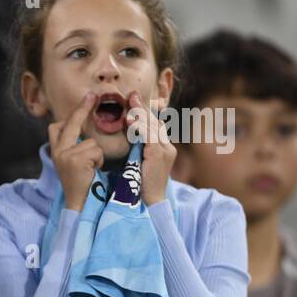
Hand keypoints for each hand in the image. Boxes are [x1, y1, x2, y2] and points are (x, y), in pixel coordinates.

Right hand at [51, 92, 102, 211]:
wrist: (78, 204)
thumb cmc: (80, 184)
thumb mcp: (71, 163)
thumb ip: (73, 147)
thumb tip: (81, 129)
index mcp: (55, 151)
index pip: (58, 126)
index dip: (72, 115)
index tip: (86, 100)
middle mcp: (57, 151)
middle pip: (71, 124)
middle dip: (82, 108)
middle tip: (92, 95)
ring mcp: (65, 155)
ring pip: (91, 142)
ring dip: (97, 155)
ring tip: (92, 169)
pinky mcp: (75, 160)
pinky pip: (96, 151)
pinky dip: (99, 161)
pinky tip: (93, 171)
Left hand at [128, 90, 175, 204]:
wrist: (150, 201)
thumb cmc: (141, 185)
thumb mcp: (139, 162)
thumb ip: (138, 149)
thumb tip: (129, 135)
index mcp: (164, 148)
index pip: (156, 125)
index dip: (145, 112)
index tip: (134, 100)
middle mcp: (167, 147)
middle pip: (155, 122)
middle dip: (142, 108)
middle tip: (132, 95)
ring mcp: (165, 150)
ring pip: (153, 127)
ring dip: (140, 114)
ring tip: (130, 104)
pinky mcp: (158, 155)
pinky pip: (149, 137)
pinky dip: (139, 128)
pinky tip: (131, 121)